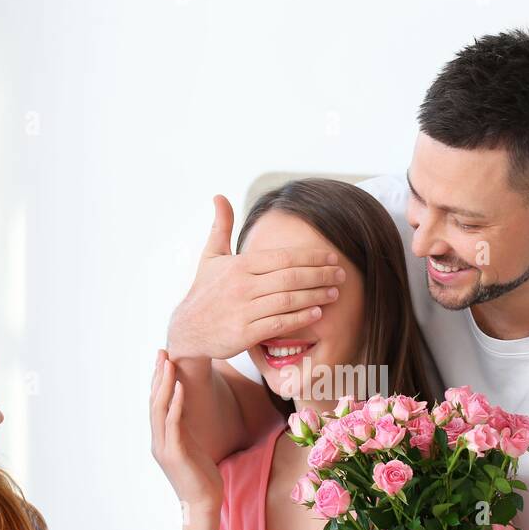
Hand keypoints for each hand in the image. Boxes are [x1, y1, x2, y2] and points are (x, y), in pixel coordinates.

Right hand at [150, 350, 222, 509]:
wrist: (202, 505)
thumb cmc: (202, 479)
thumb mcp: (193, 450)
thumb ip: (186, 433)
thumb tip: (190, 418)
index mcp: (161, 440)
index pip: (156, 404)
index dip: (158, 381)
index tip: (163, 360)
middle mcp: (158, 441)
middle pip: (154, 402)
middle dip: (158, 376)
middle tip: (162, 352)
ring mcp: (164, 448)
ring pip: (160, 410)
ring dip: (165, 384)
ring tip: (170, 363)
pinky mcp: (175, 454)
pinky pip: (173, 424)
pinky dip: (176, 404)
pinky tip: (181, 388)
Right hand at [165, 195, 344, 359]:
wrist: (187, 329)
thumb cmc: (204, 291)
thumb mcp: (210, 256)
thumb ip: (221, 227)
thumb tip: (219, 196)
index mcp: (239, 265)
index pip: (283, 257)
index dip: (311, 256)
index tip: (332, 257)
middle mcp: (242, 286)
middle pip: (291, 277)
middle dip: (320, 274)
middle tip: (341, 274)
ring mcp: (244, 310)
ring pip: (288, 300)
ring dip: (315, 295)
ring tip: (334, 293)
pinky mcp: (245, 333)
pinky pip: (279, 323)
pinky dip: (300, 318)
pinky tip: (317, 313)